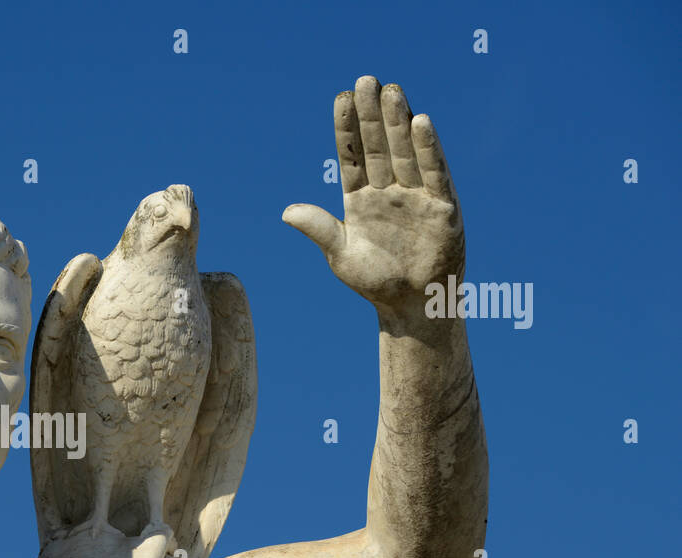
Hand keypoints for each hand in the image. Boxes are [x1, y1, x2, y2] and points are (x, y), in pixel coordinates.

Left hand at [283, 76, 464, 315]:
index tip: (341, 99)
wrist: (411, 306)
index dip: (347, 129)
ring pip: (405, 152)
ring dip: (398, 122)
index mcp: (361, 199)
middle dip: (372, 114)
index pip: (352, 156)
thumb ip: (319, 228)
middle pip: (379, 146)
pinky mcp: (442, 206)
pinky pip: (434, 172)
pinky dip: (428, 148)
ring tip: (390, 90)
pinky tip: (420, 122)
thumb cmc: (375, 281)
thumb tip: (287, 211)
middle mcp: (389, 191)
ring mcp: (416, 196)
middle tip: (365, 80)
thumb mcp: (341, 254)